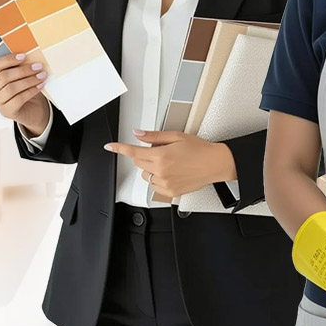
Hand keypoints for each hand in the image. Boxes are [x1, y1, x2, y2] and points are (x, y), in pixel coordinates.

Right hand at [0, 53, 49, 134]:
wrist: (33, 109)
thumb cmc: (26, 90)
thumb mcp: (24, 76)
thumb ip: (23, 67)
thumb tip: (32, 56)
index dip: (9, 59)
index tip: (24, 56)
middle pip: (4, 77)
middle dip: (23, 70)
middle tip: (38, 66)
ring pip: (11, 88)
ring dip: (29, 80)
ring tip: (42, 76)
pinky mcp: (6, 111)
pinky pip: (18, 99)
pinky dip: (31, 91)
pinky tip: (40, 86)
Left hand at [104, 131, 235, 196]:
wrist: (215, 164)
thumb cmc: (200, 149)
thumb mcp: (177, 136)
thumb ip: (154, 137)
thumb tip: (138, 134)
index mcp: (161, 156)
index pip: (134, 152)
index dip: (120, 148)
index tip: (110, 147)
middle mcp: (161, 171)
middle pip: (139, 162)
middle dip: (145, 155)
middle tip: (162, 151)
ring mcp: (165, 183)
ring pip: (145, 175)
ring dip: (151, 168)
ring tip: (169, 163)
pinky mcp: (169, 192)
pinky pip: (154, 186)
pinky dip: (158, 179)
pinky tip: (172, 172)